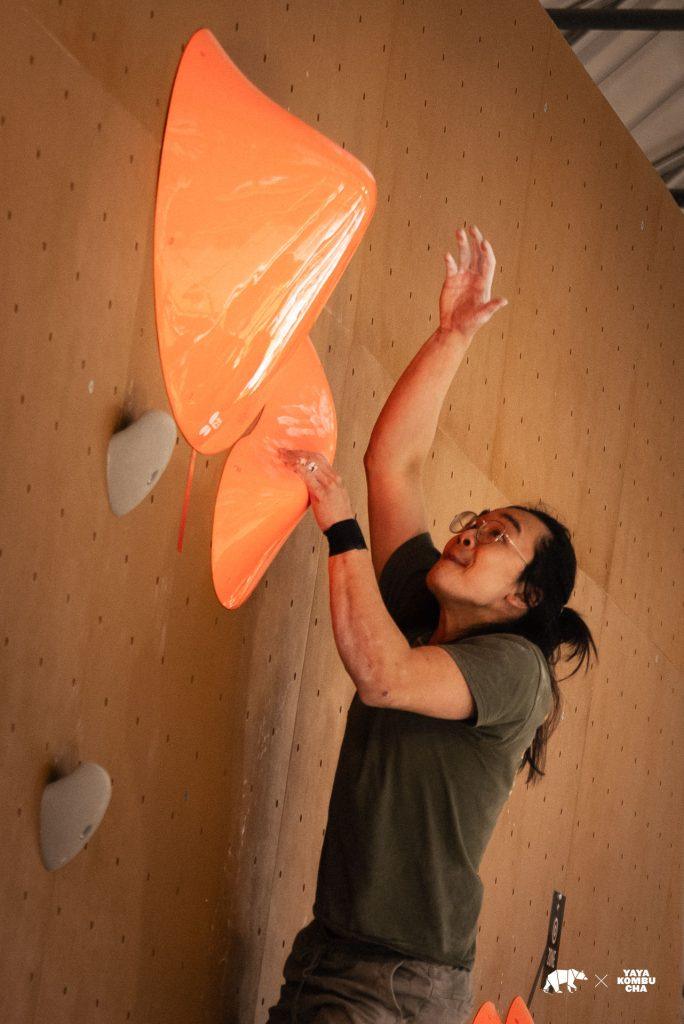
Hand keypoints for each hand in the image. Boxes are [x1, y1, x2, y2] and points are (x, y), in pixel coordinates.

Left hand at [276, 447, 353, 531]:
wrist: (344, 528)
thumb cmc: (337, 516)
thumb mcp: (334, 497)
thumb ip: (325, 488)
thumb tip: (312, 485)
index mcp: (336, 479)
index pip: (320, 458)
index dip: (305, 453)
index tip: (293, 453)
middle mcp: (333, 479)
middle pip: (314, 458)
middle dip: (297, 453)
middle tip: (283, 452)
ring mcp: (328, 485)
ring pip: (310, 464)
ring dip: (294, 459)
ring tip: (282, 458)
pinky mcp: (321, 494)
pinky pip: (308, 477)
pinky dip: (297, 470)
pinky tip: (289, 468)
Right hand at [439, 224, 507, 339]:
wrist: (454, 329)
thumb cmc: (471, 324)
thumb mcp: (483, 315)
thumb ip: (491, 306)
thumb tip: (504, 301)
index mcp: (484, 283)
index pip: (488, 262)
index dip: (487, 252)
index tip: (484, 242)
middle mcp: (474, 277)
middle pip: (477, 255)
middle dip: (476, 241)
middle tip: (473, 228)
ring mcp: (462, 277)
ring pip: (464, 257)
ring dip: (462, 244)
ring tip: (459, 232)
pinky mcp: (450, 280)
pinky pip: (451, 267)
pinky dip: (449, 260)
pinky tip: (447, 255)